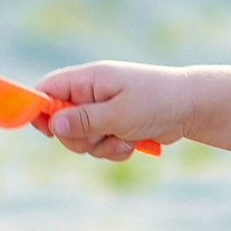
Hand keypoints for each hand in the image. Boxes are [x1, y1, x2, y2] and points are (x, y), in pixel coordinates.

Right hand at [37, 61, 190, 160]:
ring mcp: (101, 111)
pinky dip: (113, 151)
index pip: (46, 89)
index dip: (39, 110)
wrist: (190, 107)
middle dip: (78, 138)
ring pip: (80, 140)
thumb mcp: (119, 113)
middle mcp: (90, 94)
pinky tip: (132, 143)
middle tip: (101, 136)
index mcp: (87, 80)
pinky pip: (99, 148)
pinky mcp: (113, 127)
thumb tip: (53, 124)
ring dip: (100, 147)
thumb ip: (84, 120)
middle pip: (59, 123)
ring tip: (125, 138)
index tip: (48, 131)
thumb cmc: (156, 101)